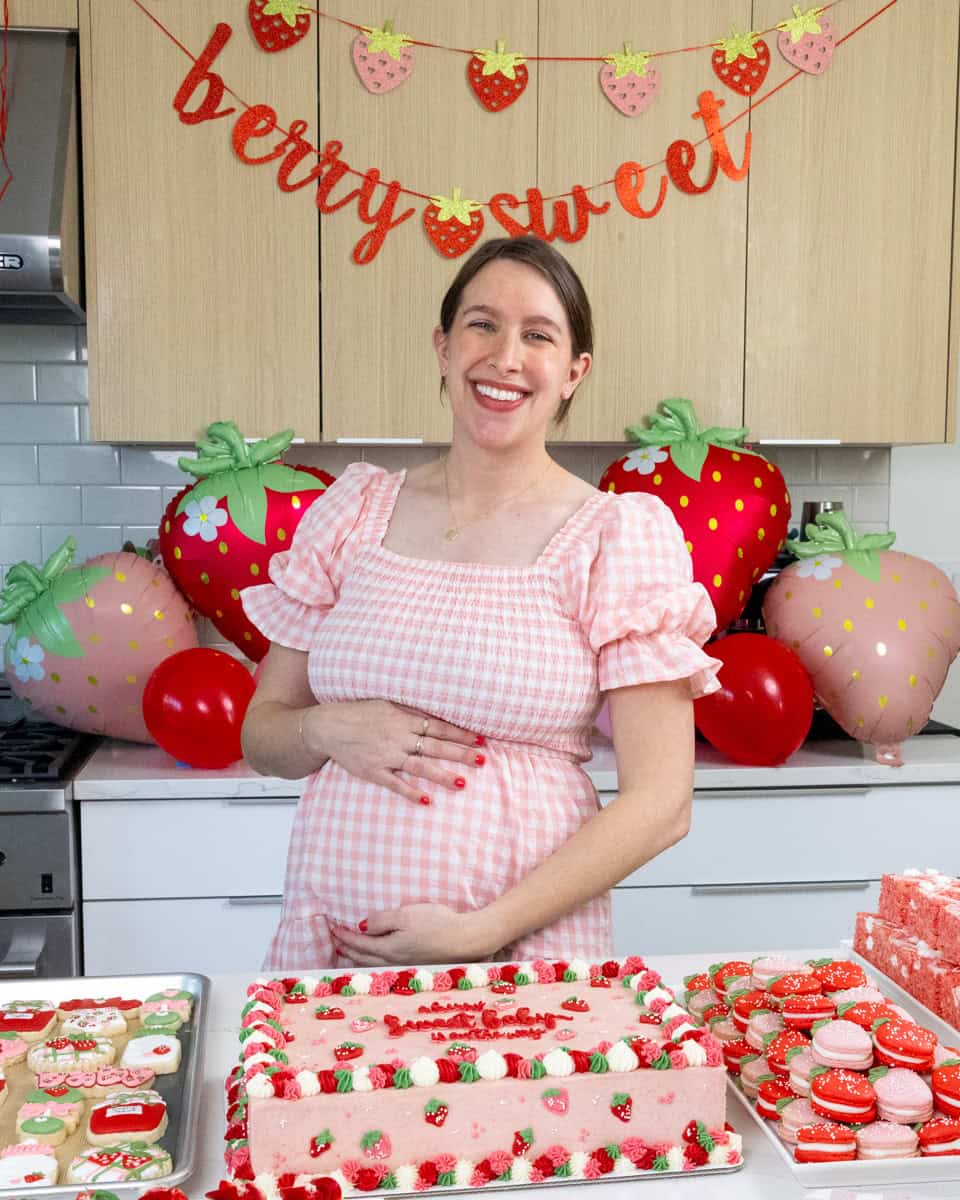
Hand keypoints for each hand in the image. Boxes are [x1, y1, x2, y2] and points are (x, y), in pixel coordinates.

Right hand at [305, 700, 483, 805]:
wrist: (328, 726)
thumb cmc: (359, 714)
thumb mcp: (386, 705)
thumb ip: (410, 712)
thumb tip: (434, 716)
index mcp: (404, 720)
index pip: (439, 727)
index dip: (460, 734)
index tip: (480, 739)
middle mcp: (399, 737)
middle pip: (435, 746)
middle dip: (460, 753)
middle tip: (482, 760)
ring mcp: (387, 756)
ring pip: (420, 766)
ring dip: (442, 775)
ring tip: (462, 783)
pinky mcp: (374, 772)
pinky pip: (396, 784)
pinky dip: (412, 792)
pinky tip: (428, 801)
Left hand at [330, 904, 498, 965]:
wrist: (466, 939)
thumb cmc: (437, 923)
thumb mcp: (406, 915)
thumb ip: (382, 921)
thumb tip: (361, 926)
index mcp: (389, 948)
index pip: (359, 943)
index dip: (344, 935)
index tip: (331, 927)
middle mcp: (394, 961)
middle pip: (363, 957)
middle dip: (348, 948)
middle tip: (335, 941)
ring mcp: (406, 965)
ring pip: (374, 964)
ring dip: (358, 957)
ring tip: (350, 952)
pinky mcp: (416, 964)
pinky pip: (385, 965)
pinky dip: (373, 960)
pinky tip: (377, 957)